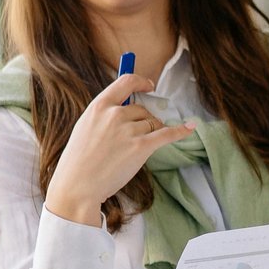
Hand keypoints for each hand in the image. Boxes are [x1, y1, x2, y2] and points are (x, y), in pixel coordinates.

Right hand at [45, 74, 198, 226]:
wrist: (78, 186)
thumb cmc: (79, 160)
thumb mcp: (86, 126)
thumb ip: (105, 114)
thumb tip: (128, 107)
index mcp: (99, 106)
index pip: (126, 82)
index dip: (141, 81)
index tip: (150, 86)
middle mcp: (115, 114)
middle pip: (142, 110)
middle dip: (143, 122)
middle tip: (132, 141)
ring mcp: (129, 130)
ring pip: (152, 124)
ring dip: (150, 134)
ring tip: (133, 151)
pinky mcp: (141, 147)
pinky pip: (167, 134)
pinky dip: (180, 130)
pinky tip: (191, 127)